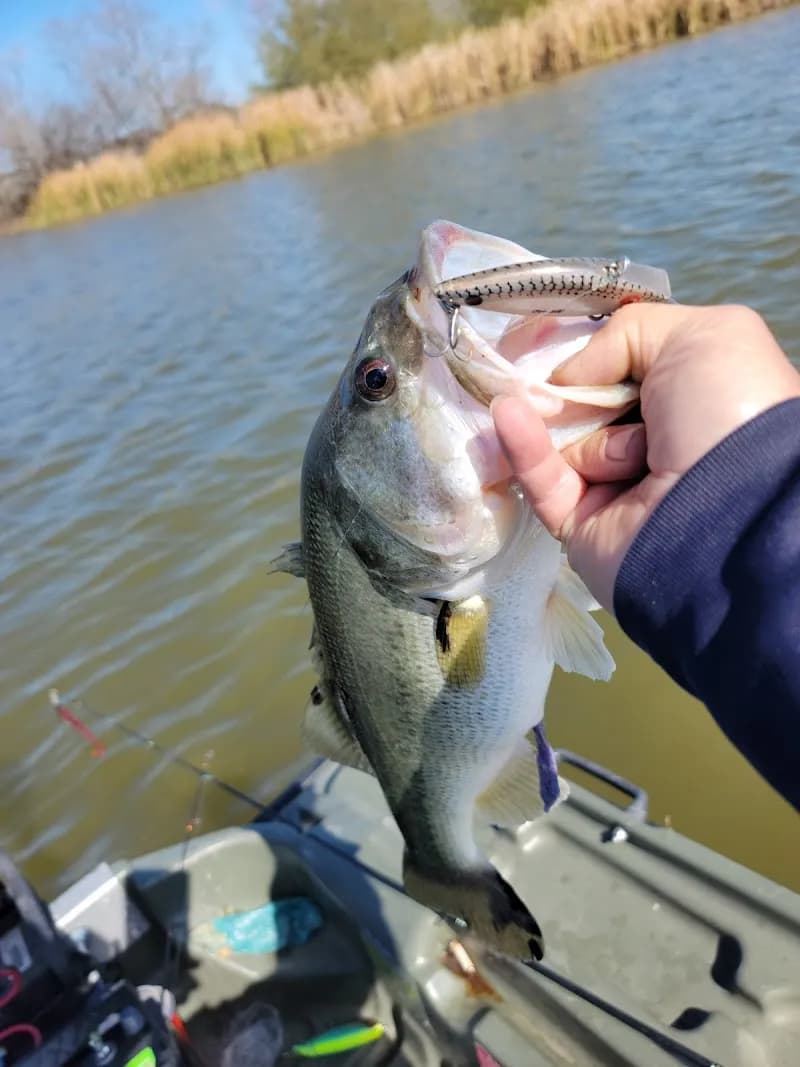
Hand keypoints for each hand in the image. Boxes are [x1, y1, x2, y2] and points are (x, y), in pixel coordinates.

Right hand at [492, 304, 799, 611]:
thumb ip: (624, 335)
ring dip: (581, 430)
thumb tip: (568, 378)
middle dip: (574, 390)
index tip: (571, 343)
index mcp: (694, 405)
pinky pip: (541, 479)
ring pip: (568, 440)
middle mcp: (659, 448)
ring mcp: (619, 490)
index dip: (600, 358)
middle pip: (589, 404)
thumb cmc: (726, 413)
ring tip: (624, 449)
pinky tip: (506, 414)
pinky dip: (522, 446)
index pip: (630, 372)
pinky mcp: (581, 526)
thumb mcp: (700, 336)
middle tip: (557, 376)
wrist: (727, 510)